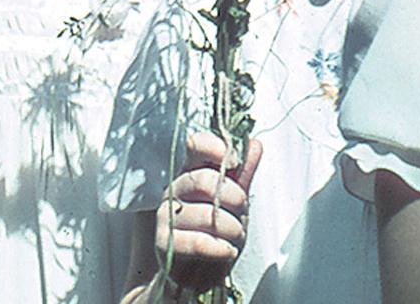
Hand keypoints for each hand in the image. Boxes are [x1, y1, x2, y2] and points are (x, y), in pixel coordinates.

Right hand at [152, 133, 261, 291]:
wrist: (196, 274)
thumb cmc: (215, 233)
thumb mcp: (235, 203)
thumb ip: (242, 174)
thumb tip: (254, 144)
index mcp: (190, 174)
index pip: (195, 146)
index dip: (215, 147)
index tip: (235, 161)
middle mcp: (174, 191)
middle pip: (204, 179)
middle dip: (234, 197)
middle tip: (242, 211)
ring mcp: (166, 217)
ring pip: (206, 214)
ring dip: (232, 228)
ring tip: (235, 237)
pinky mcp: (165, 244)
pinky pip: (196, 242)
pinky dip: (219, 248)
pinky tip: (226, 251)